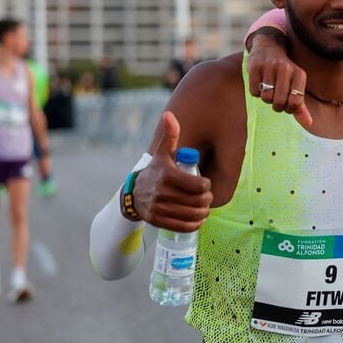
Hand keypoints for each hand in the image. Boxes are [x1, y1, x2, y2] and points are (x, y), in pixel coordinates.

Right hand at [133, 112, 212, 231]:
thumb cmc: (156, 171)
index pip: (198, 185)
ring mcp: (159, 208)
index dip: (206, 186)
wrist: (134, 193)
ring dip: (203, 213)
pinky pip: (183, 227)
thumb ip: (171, 135)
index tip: (206, 185)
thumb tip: (170, 115)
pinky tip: (198, 220)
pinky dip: (194, 225)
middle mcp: (162, 193)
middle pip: (197, 201)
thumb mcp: (162, 153)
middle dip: (207, 200)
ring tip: (205, 209)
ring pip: (192, 215)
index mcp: (167, 175)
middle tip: (207, 198)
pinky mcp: (157, 221)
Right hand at [246, 33, 313, 126]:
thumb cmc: (285, 73)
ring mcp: (270, 67)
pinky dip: (256, 92)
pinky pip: (254, 91)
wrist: (269, 47)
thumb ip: (301, 106)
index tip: (287, 105)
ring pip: (266, 98)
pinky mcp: (255, 66)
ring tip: (268, 89)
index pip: (295, 102)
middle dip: (277, 106)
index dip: (289, 109)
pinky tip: (259, 83)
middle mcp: (286, 69)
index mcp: (299, 74)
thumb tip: (308, 124)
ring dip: (266, 98)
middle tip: (276, 99)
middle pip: (279, 102)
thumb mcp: (296, 85)